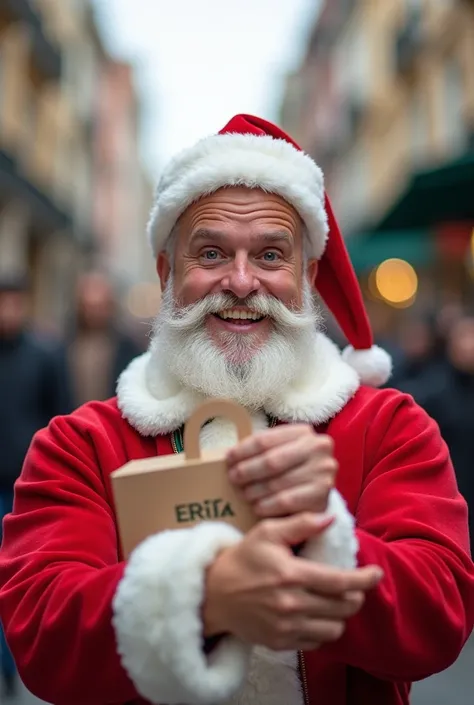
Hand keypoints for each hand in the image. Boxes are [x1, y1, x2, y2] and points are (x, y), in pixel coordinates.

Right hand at [203, 513, 382, 650]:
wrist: (214, 593)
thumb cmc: (244, 558)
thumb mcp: (268, 531)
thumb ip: (301, 523)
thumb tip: (330, 518)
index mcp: (292, 575)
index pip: (341, 582)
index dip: (364, 579)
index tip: (376, 574)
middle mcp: (292, 604)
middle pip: (343, 607)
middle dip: (355, 596)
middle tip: (351, 586)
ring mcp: (286, 627)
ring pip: (334, 628)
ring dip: (340, 615)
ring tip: (334, 601)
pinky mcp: (280, 642)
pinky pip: (317, 642)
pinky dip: (323, 629)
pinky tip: (316, 614)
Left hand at [227, 424, 336, 517]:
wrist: (317, 493)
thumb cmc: (292, 469)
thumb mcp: (280, 451)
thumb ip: (261, 450)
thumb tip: (228, 456)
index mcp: (304, 432)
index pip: (265, 440)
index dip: (243, 450)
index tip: (228, 459)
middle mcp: (318, 448)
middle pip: (271, 461)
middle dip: (247, 471)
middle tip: (232, 478)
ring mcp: (323, 472)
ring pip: (277, 483)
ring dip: (254, 491)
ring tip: (243, 494)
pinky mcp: (322, 497)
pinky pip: (285, 502)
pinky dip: (267, 505)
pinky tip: (257, 506)